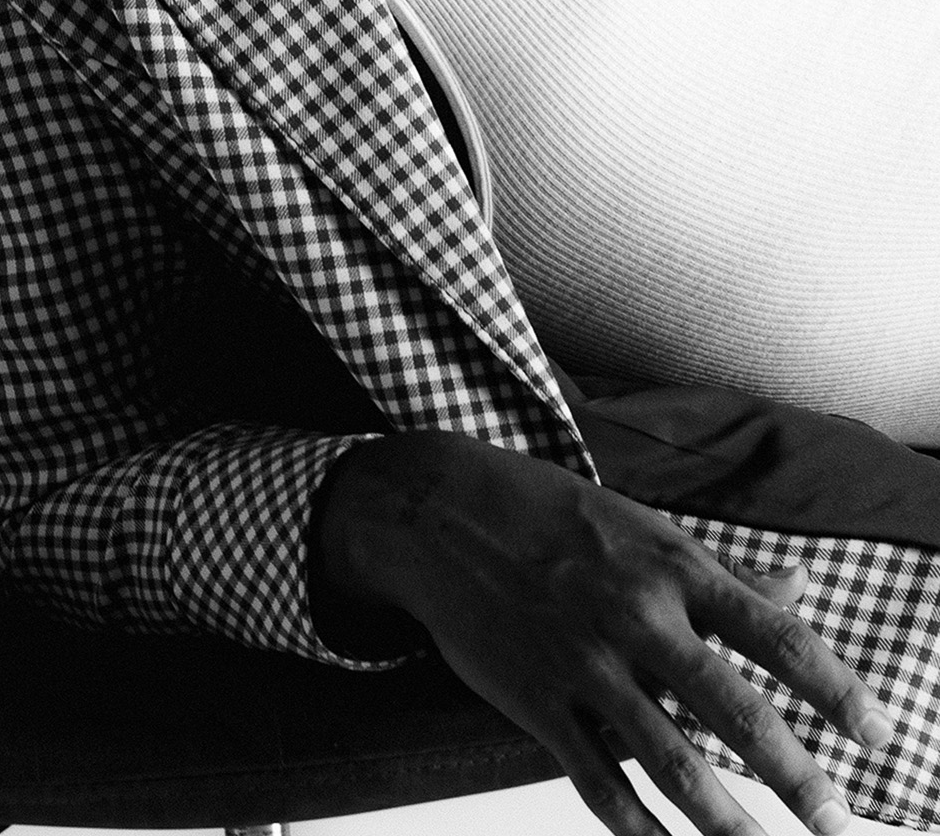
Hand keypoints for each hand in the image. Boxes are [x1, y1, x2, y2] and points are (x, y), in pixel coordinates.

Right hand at [316, 432, 893, 835]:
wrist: (440, 513)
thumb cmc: (551, 514)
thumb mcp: (646, 528)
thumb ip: (721, 574)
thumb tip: (798, 594)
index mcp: (673, 567)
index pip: (777, 633)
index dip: (836, 690)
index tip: (876, 735)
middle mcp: (638, 617)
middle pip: (737, 713)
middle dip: (798, 780)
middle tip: (839, 823)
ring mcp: (585, 664)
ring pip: (673, 764)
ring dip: (729, 825)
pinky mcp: (538, 701)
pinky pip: (599, 783)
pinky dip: (640, 832)